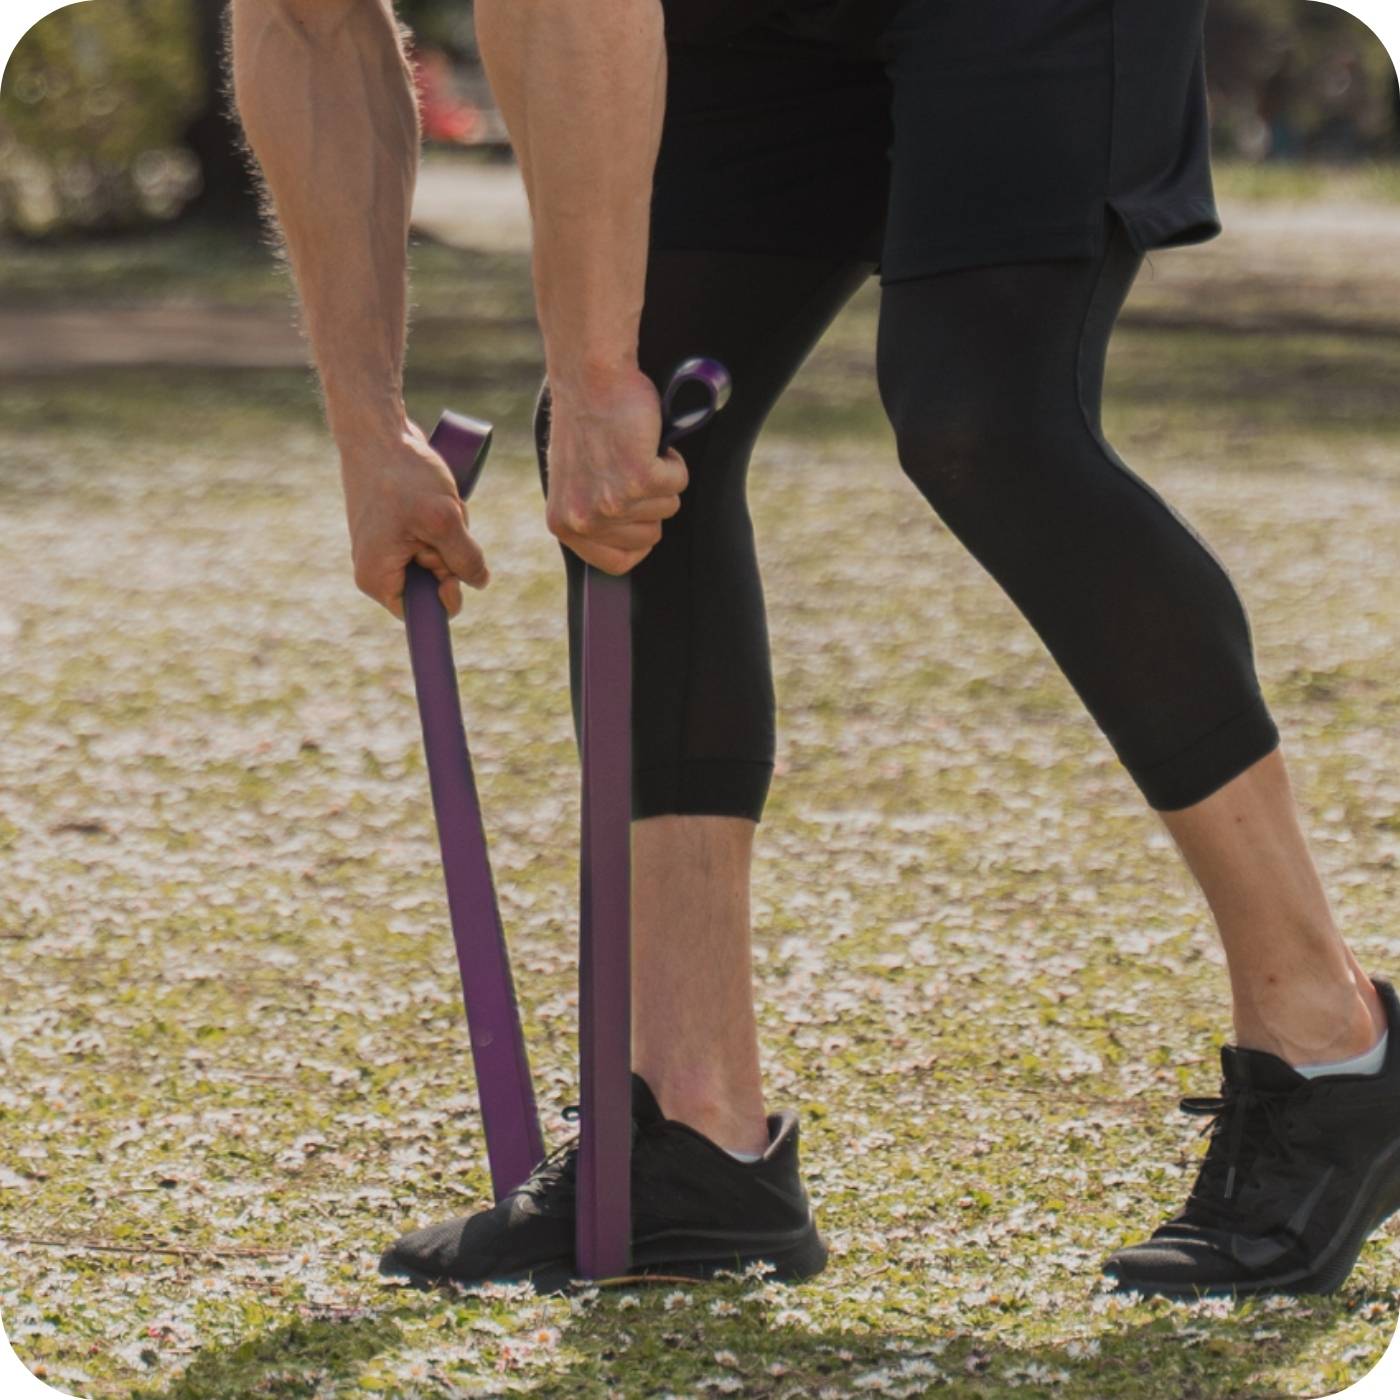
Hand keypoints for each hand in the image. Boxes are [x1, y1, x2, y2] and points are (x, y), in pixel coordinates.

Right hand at [339, 420, 489, 619]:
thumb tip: (479, 582)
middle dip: (450, 557)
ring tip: (436, 504)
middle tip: (441, 522)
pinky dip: (446, 522)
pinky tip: (437, 498)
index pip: (421, 614)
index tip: (452, 574)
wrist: (379, 432)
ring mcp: (388, 549)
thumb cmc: (403, 474)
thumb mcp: (445, 520)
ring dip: (451, 535)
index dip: (446, 598)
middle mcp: (378, 569)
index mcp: (378, 579)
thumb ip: (466, 559)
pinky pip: (434, 539)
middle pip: (435, 584)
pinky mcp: (398, 529)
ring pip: (439, 559)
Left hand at [544, 366, 688, 573]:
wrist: (590, 377)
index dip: (637, 538)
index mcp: (564, 524)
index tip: (636, 513)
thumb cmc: (586, 423)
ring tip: (633, 449)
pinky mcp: (639, 478)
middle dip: (650, 501)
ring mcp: (612, 502)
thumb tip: (628, 542)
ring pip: (668, 507)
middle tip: (627, 465)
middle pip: (650, 536)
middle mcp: (585, 519)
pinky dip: (672, 459)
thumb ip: (594, 517)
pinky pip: (679, 482)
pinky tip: (645, 440)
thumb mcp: (576, 482)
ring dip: (661, 477)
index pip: (618, 563)